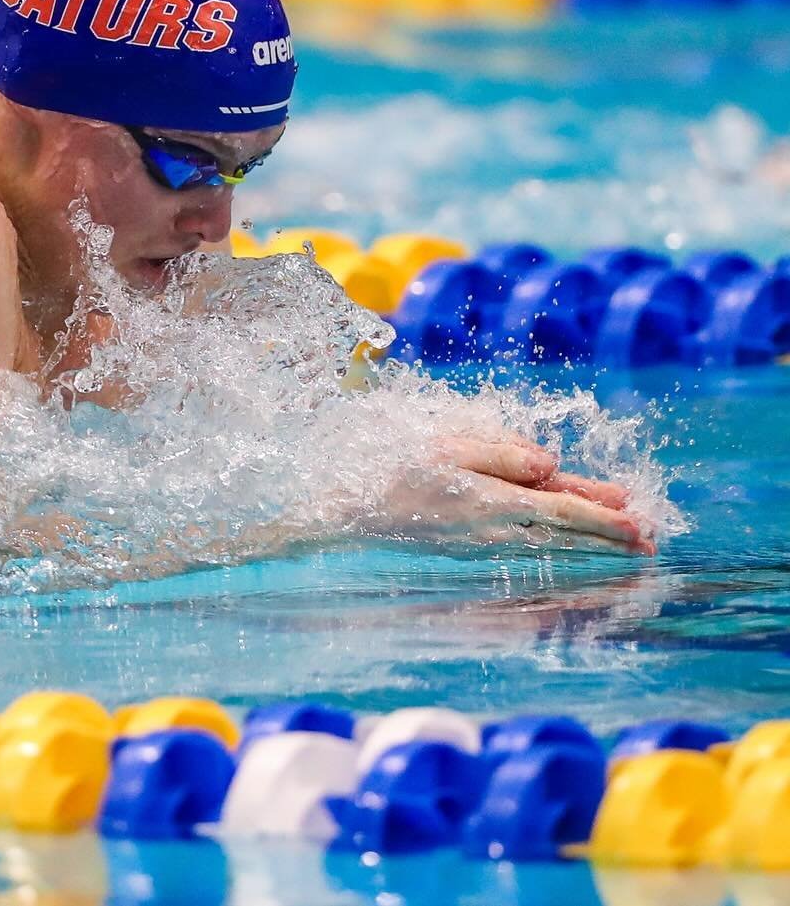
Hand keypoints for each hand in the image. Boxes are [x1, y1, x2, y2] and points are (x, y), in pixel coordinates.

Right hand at [372, 434, 654, 555]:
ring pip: (551, 551)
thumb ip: (504, 454)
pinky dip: (558, 561)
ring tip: (625, 558)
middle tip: (650, 545)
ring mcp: (485, 547)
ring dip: (591, 554)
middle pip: (565, 537)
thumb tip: (551, 463)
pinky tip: (572, 562)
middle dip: (609, 540)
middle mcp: (496, 530)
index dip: (604, 517)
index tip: (640, 524)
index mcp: (495, 500)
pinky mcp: (474, 554)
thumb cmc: (401, 470)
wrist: (358, 512)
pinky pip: (528, 558)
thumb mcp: (451, 447)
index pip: (563, 510)